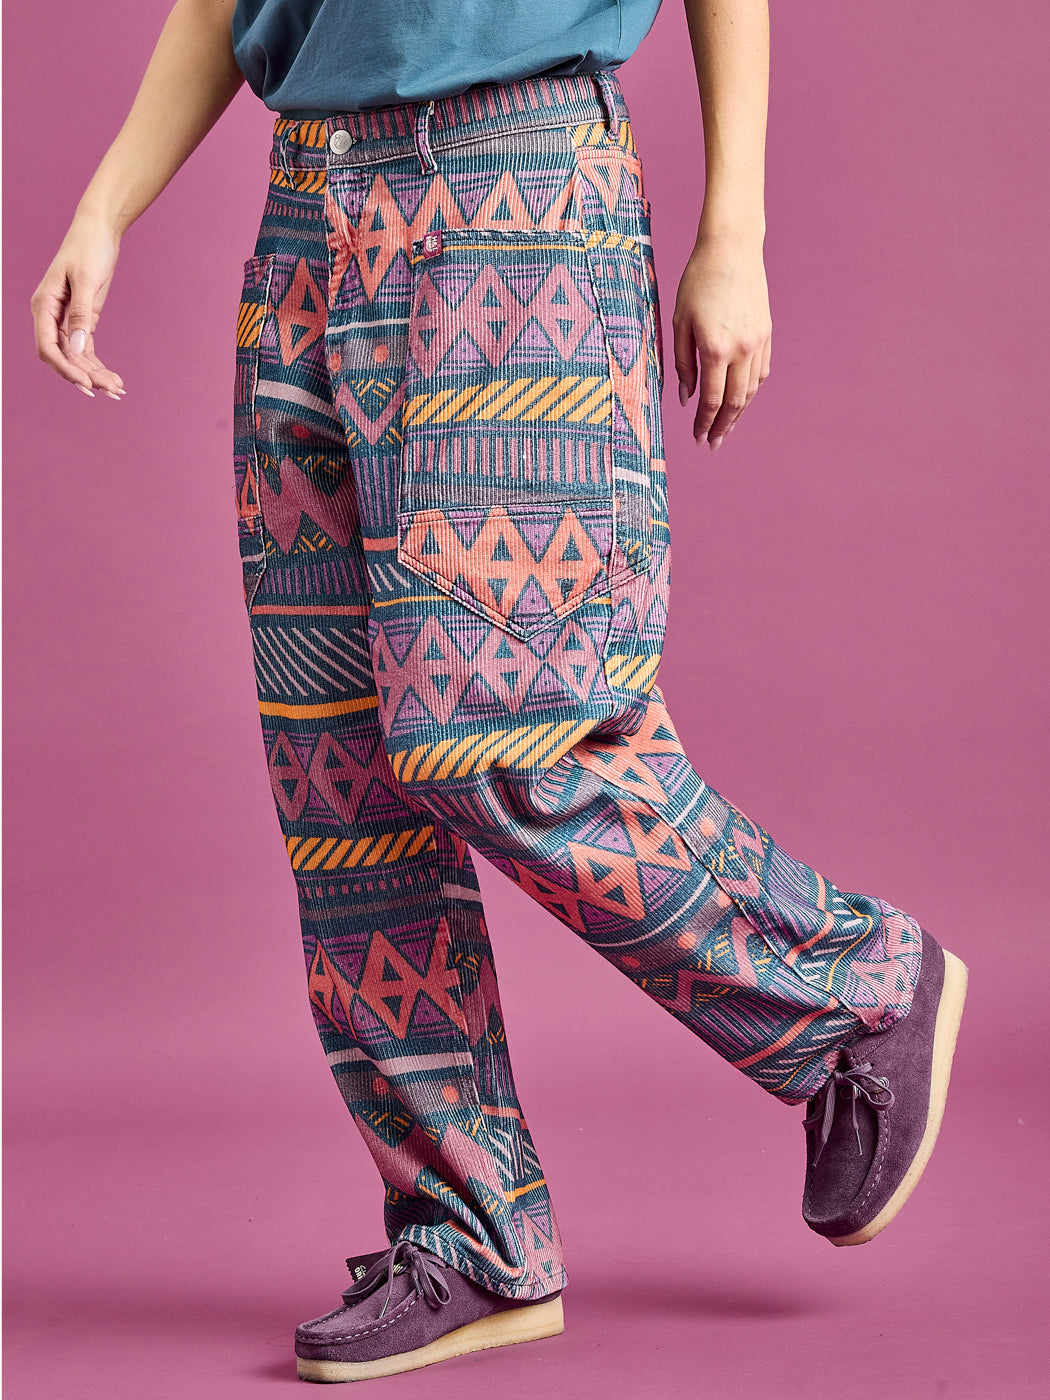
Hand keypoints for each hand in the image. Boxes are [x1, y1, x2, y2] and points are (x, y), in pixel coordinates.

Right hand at [31, 214, 125, 400]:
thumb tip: (75, 348)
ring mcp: (65, 320)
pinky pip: (85, 350)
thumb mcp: (87, 280)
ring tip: (118, 390)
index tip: (86, 384)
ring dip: (94, 375)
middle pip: (62, 357)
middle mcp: (50, 316)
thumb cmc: (89, 249)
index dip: (65, 369)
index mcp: (44, 305)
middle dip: (85, 376)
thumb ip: (81, 314)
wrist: (98, 232)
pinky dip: (98, 365)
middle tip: (111, 391)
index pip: (47, 347)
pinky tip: (114, 380)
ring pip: (75, 358)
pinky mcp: (82, 321)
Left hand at [672, 227, 770, 450]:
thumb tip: (685, 397)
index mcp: (715, 349)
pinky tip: (741, 399)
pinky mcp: (767, 334)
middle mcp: (741, 350)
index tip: (697, 438)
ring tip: (725, 428)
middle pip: (734, 402)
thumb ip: (681, 363)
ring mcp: (758, 342)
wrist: (732, 249)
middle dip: (722, 427)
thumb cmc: (697, 281)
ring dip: (738, 413)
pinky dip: (750, 390)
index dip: (703, 423)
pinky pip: (761, 372)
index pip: (711, 399)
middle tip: (712, 444)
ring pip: (750, 390)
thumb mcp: (679, 322)